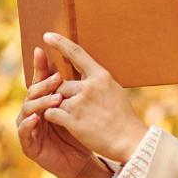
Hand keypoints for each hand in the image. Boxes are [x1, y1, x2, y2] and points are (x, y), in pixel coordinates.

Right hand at [17, 45, 101, 177]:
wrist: (81, 163)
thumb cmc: (80, 133)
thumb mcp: (78, 108)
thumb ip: (75, 88)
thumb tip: (82, 59)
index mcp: (44, 101)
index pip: (40, 80)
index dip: (39, 66)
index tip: (41, 49)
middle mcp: (33, 112)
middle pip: (32, 92)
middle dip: (43, 85)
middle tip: (57, 79)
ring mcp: (28, 128)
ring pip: (27, 109)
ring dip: (40, 103)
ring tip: (55, 100)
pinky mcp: (28, 145)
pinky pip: (24, 132)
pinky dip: (29, 124)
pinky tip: (36, 118)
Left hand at [35, 32, 150, 163]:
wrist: (130, 141)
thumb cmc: (123, 118)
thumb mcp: (114, 91)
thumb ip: (97, 81)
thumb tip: (85, 72)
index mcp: (101, 76)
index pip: (76, 53)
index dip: (60, 43)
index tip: (47, 36)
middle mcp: (89, 87)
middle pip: (61, 83)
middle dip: (62, 94)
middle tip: (73, 106)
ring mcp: (80, 103)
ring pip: (55, 98)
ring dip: (59, 107)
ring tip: (74, 117)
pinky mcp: (73, 120)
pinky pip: (51, 113)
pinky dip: (53, 117)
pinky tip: (64, 123)